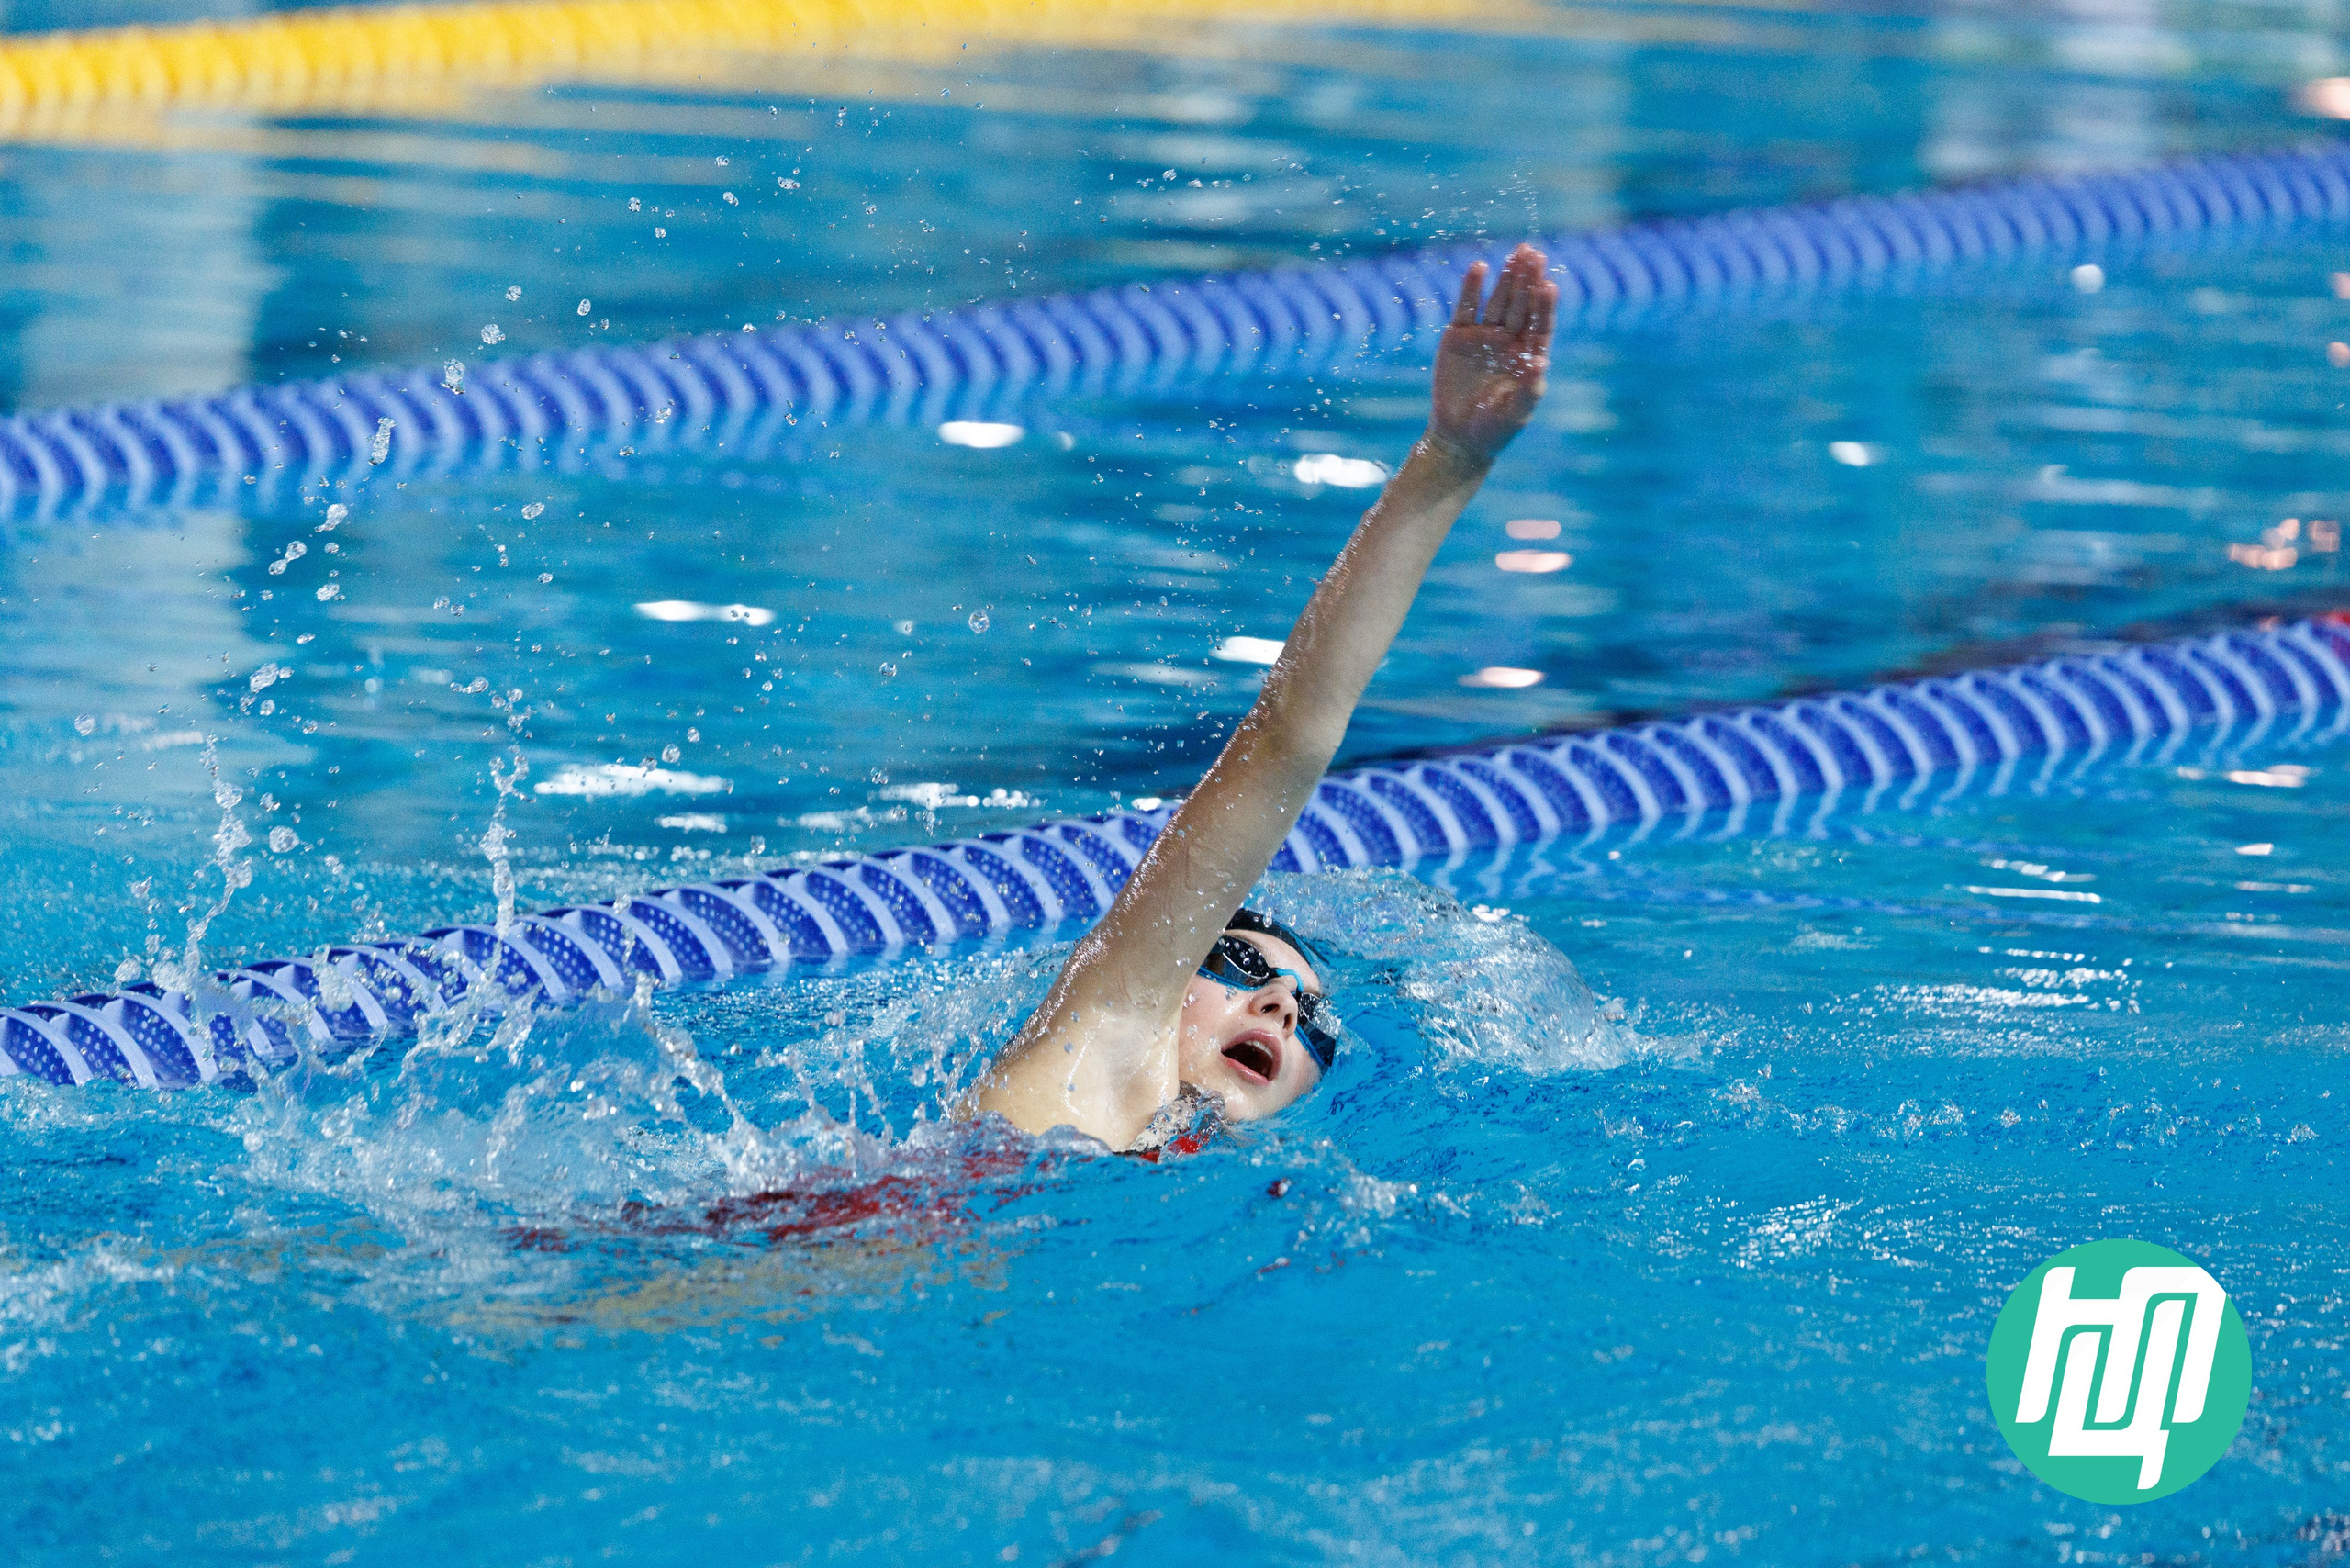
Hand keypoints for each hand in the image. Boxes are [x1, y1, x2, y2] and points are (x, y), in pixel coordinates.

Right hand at [1426, 243, 1556, 466]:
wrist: (1459, 437)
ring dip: (1507, 278)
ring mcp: (1484, 336)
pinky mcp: (1459, 337)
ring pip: (1498, 301)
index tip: (1550, 285)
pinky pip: (1466, 308)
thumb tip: (1542, 362)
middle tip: (1534, 254)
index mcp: (1529, 356)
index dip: (1545, 306)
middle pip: (1522, 305)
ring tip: (1516, 255)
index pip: (1540, 325)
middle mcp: (1510, 341)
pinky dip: (1471, 288)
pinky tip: (1479, 268)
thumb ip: (1529, 389)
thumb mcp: (1516, 413)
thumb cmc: (1494, 429)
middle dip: (1528, 280)